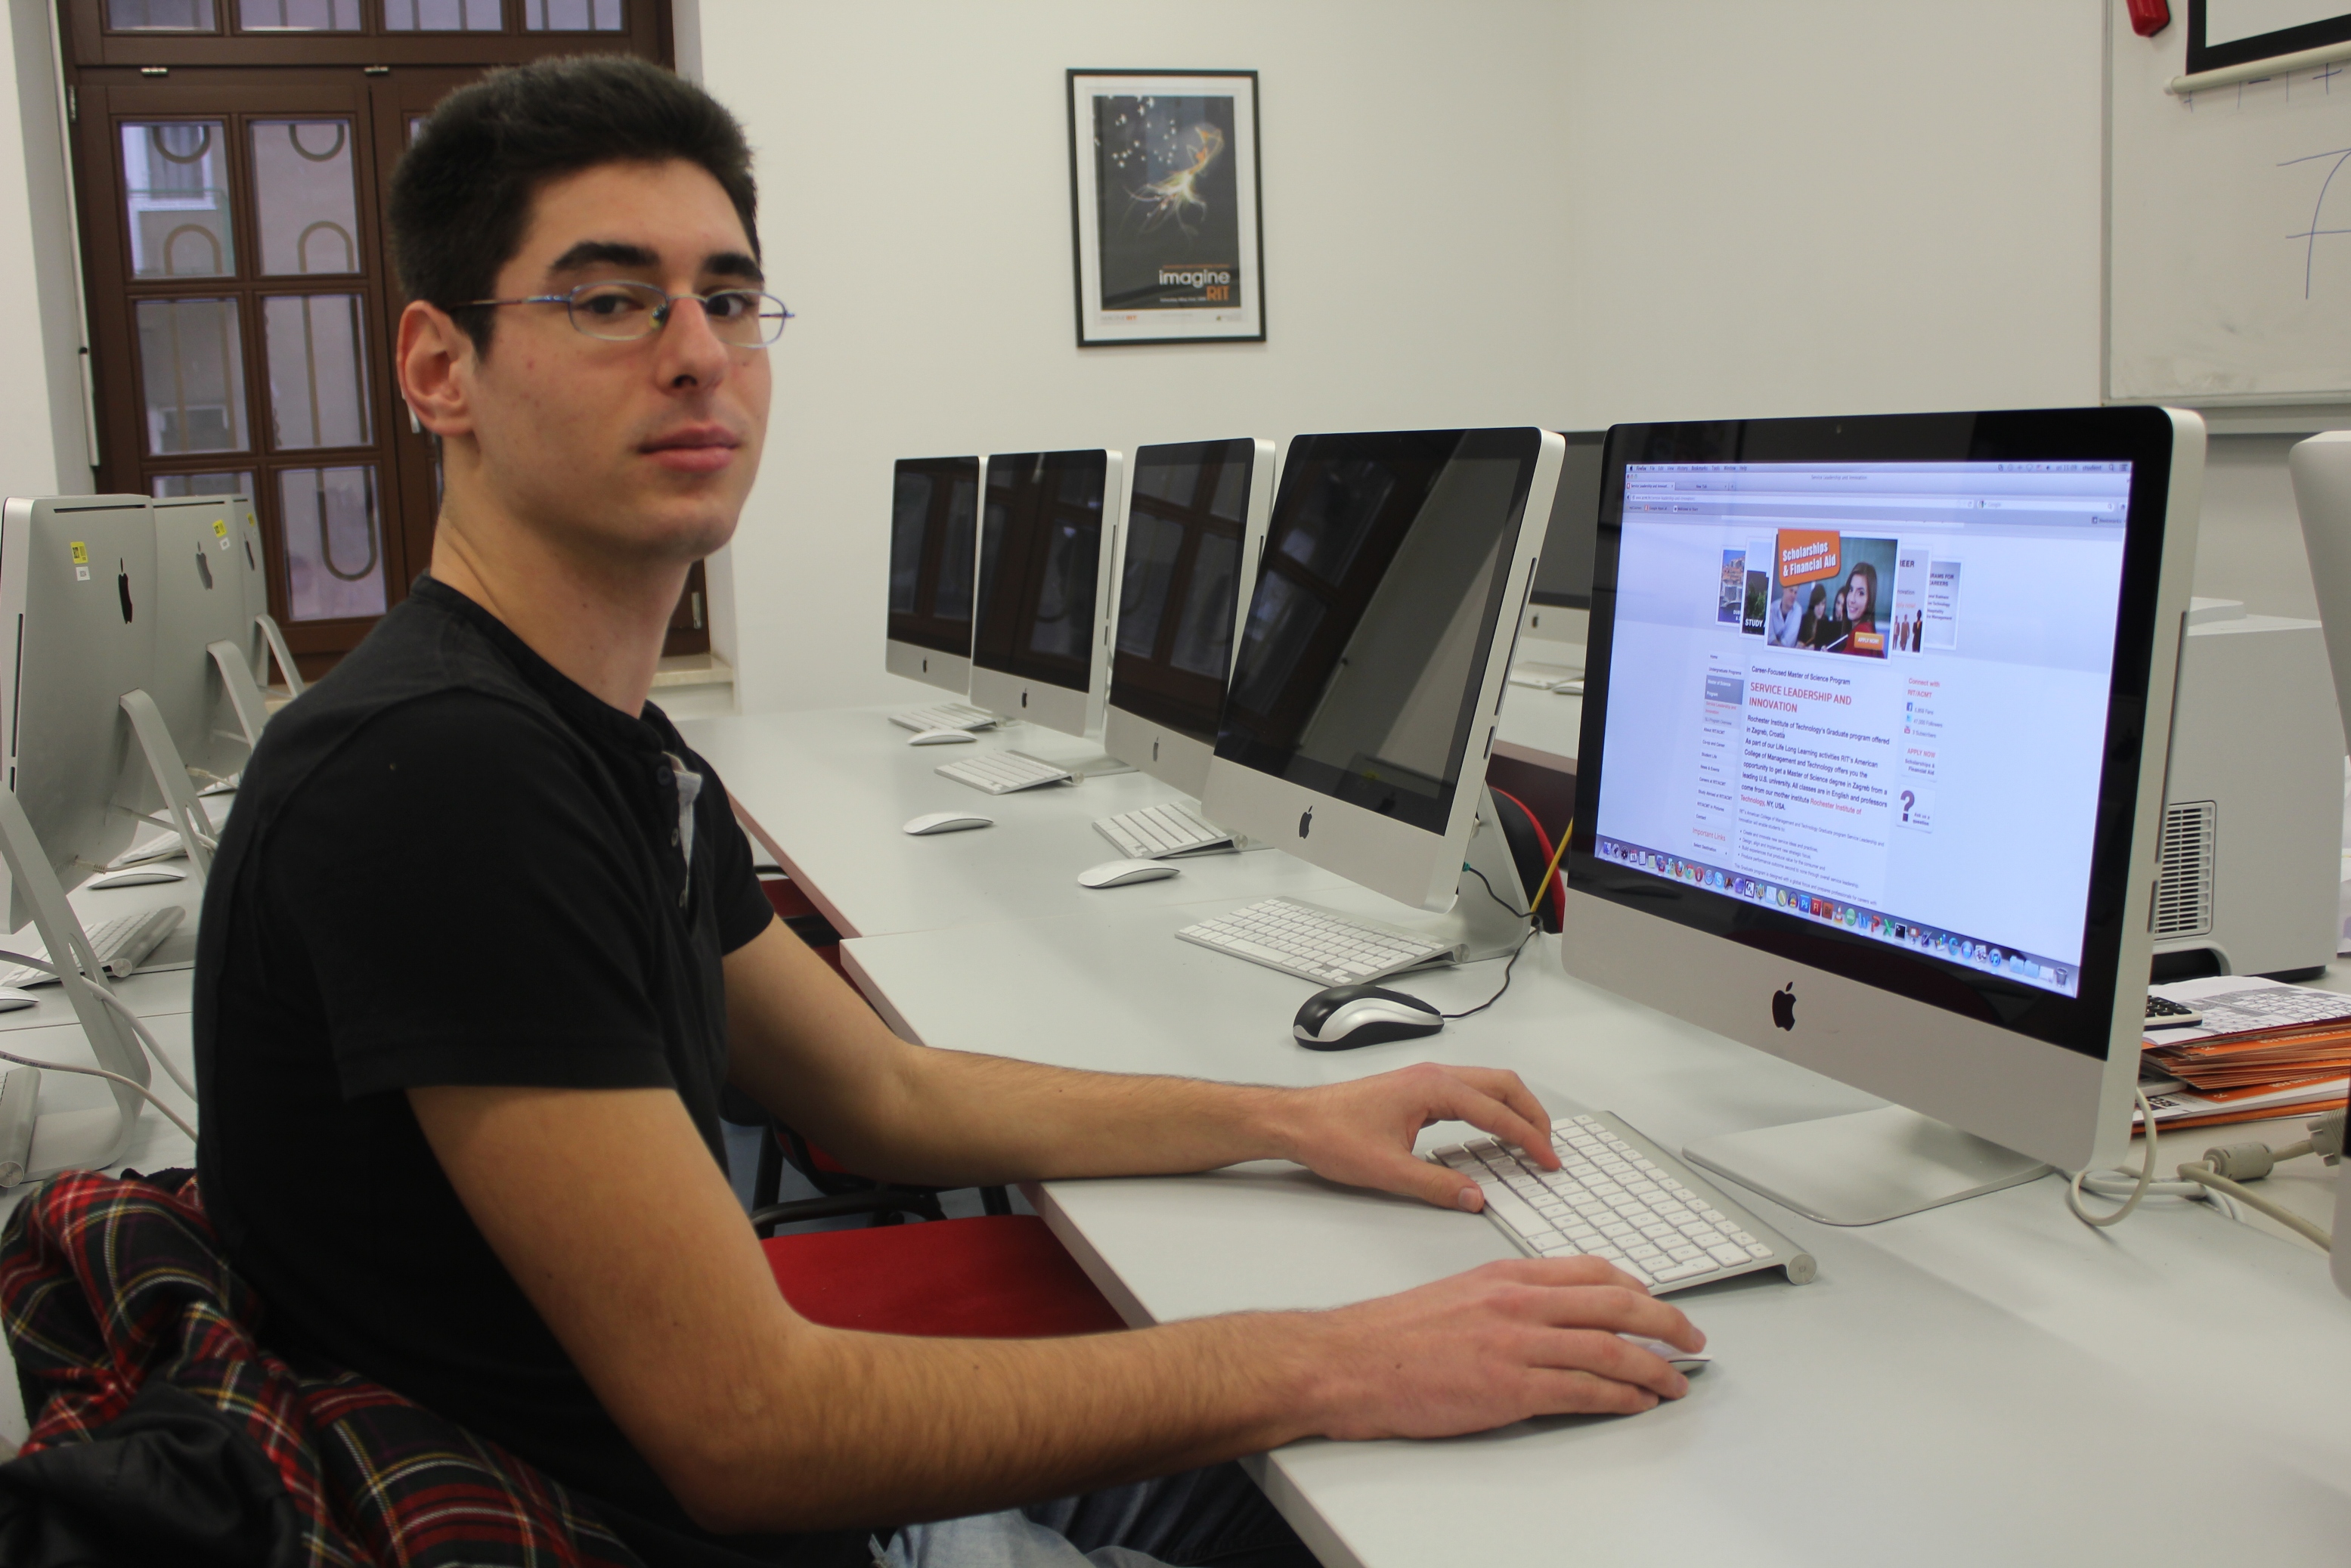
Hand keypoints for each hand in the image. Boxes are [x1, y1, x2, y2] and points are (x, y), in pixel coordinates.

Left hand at [1271, 1062, 1557, 1211]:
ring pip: (1488, 1085)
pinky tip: (1495, 1133)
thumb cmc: (1331, 1134)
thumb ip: (1436, 1186)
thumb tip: (1474, 1198)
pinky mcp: (1418, 1091)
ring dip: (1515, 1110)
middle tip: (1549, 1148)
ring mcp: (1426, 1081)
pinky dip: (1493, 1110)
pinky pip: (1470, 1093)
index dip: (1528, 1137)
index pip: (1497, 1111)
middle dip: (1532, 1115)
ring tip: (1531, 1141)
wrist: (1297, 1120)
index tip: (1548, 1158)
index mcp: (1433, 1088)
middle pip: (1503, 1086)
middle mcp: (1433, 1076)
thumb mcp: (1387, 1170)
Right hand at [1303, 1256, 1704, 1435]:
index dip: (1636, 1288)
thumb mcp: (1459, 1294)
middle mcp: (1519, 1302)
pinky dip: (1621, 1398)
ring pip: (1611, 1349)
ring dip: (1655, 1367)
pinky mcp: (1511, 1388)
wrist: (1351, 1361)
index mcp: (1507, 1275)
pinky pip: (1584, 1392)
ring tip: (1676, 1381)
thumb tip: (1547, 1316)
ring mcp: (1517, 1344)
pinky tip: (1637, 1403)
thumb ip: (1507, 1298)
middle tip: (1691, 1340)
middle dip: (1666, 1323)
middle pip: (1617, 1305)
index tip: (1657, 1303)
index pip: (1592, 1271)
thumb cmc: (1394, 1334)